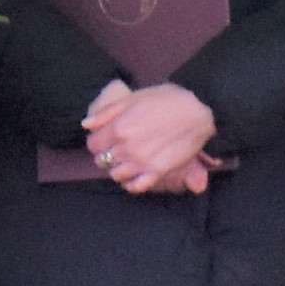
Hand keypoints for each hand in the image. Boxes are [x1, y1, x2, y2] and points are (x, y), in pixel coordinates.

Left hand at [83, 78, 219, 194]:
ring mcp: (141, 162)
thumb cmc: (166, 100)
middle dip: (106, 154)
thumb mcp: (133, 98)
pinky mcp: (156, 172)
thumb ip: (107, 113)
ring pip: (116, 175)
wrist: (197, 112)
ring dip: (118, 168)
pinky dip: (131, 183)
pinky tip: (136, 173)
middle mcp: (126, 148)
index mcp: (118, 128)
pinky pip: (135, 187)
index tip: (106, 138)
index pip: (93, 145)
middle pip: (102, 161)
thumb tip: (86, 125)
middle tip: (117, 147)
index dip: (98, 141)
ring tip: (128, 159)